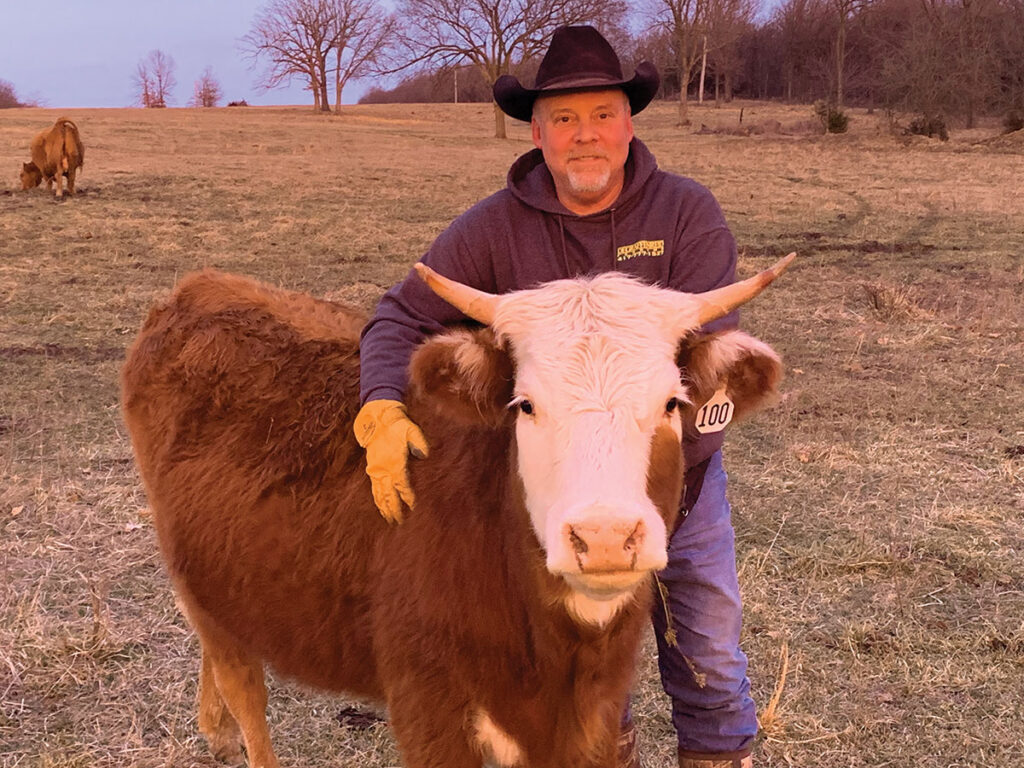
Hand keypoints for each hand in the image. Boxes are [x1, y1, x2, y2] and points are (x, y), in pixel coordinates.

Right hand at [353, 399, 428, 522]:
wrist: (377, 420)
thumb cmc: (397, 426)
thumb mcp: (411, 430)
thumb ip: (419, 442)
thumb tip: (425, 455)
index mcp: (394, 462)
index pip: (402, 484)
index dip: (407, 497)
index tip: (413, 508)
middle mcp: (383, 469)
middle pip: (389, 494)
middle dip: (395, 509)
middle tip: (400, 522)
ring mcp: (376, 470)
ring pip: (380, 494)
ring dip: (385, 508)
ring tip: (390, 520)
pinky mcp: (372, 469)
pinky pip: (374, 488)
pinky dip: (377, 500)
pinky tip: (380, 508)